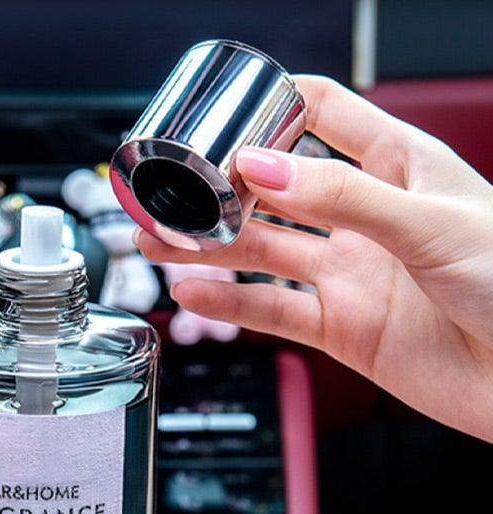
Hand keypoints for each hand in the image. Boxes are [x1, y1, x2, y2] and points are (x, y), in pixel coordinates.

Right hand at [136, 75, 492, 441]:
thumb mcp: (431, 225)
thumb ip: (344, 197)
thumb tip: (262, 167)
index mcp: (401, 168)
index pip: (325, 116)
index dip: (272, 110)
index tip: (221, 114)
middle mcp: (366, 219)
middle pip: (276, 191)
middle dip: (220, 191)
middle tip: (169, 195)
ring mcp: (351, 274)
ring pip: (264, 253)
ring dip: (210, 248)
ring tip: (159, 242)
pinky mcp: (341, 327)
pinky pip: (273, 311)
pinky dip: (230, 303)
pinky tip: (193, 292)